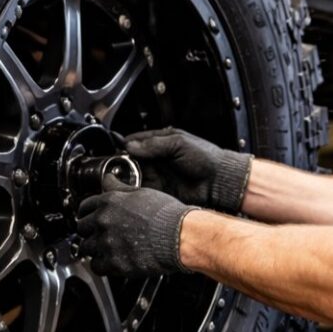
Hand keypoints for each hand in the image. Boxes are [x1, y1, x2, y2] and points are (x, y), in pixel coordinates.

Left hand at [77, 175, 193, 276]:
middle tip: (99, 234)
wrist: (179, 236)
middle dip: (89, 231)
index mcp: (109, 202)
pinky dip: (101, 265)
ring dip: (94, 248)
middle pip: (81, 228)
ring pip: (86, 248)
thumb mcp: (142, 193)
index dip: (87, 212)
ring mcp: (106, 243)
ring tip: (106, 248)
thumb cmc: (166, 215)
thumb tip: (109, 179)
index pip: (84, 207)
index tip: (90, 217)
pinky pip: (95, 266)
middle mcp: (103, 221)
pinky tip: (111, 260)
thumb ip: (120, 188)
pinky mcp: (113, 263)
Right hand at [125, 127, 252, 212]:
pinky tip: (129, 189)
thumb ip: (155, 144)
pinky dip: (134, 190)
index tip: (115, 148)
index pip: (137, 141)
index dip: (125, 144)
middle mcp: (158, 158)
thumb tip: (131, 145)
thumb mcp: (179, 144)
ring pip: (134, 175)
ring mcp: (158, 174)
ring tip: (118, 177)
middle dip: (122, 162)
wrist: (219, 181)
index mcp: (162, 142)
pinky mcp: (160, 190)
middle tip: (113, 165)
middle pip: (132, 159)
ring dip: (126, 176)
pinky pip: (142, 190)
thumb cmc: (206, 158)